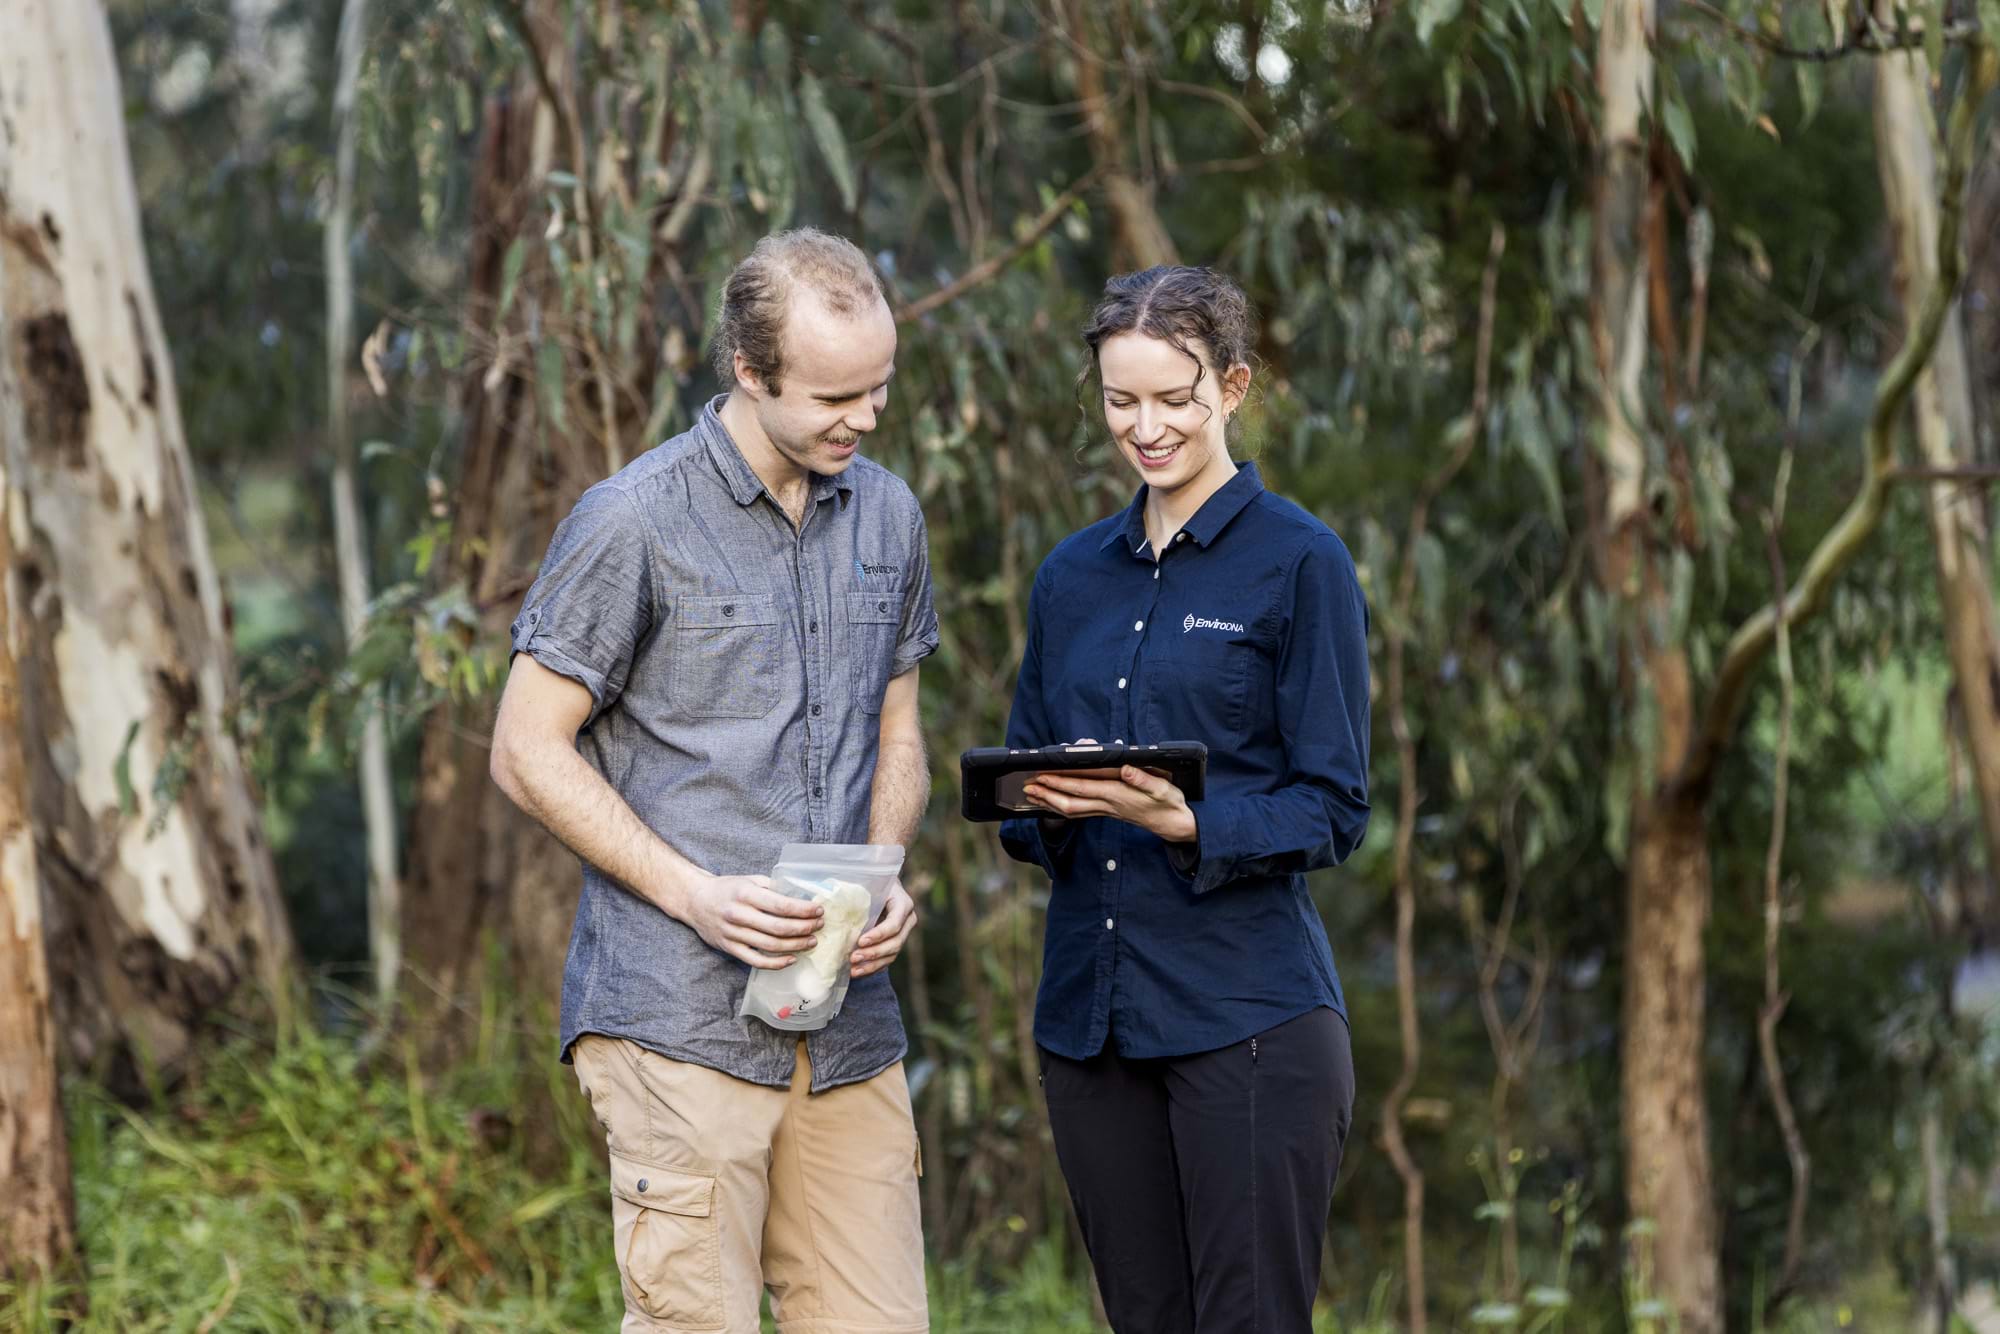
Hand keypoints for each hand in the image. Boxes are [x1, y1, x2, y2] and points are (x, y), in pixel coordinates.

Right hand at [679, 872, 821, 969]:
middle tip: (819, 926)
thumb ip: (772, 887)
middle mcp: (739, 914)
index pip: (781, 905)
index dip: (803, 910)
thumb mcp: (749, 880)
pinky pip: (756, 961)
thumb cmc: (726, 889)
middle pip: (779, 927)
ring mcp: (733, 934)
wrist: (695, 901)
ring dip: (795, 945)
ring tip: (811, 941)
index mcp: (746, 894)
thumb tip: (801, 897)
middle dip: (804, 928)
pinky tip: (791, 959)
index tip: (819, 910)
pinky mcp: (729, 948)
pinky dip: (776, 963)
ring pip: (770, 946)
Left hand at [850, 878, 916, 978]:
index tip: (861, 941)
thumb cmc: (870, 883)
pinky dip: (872, 967)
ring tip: (853, 969)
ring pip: (892, 954)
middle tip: (854, 957)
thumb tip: (827, 898)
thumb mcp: (865, 883)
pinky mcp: (895, 943)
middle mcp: (907, 920)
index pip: (895, 923)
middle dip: (874, 953)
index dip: (879, 934)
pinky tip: (857, 971)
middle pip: (895, 942)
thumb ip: (854, 891)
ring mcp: (903, 933)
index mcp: (903, 903)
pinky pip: (887, 960)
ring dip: (872, 964)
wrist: (880, 887)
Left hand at [1022, 765, 1197, 843]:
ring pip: (1071, 810)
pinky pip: (1078, 812)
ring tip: (1031, 794)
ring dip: (1049, 802)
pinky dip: (1060, 806)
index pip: (1082, 788)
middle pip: (1070, 803)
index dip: (1060, 782)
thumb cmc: (1169, 802)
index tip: (1042, 775)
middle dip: (1046, 795)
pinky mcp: (1106, 812)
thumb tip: (1126, 768)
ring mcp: (1106, 810)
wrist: (1174, 824)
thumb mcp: (1163, 788)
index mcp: (1118, 795)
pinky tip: (1051, 801)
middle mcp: (1108, 805)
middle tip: (1027, 786)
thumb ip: (1145, 778)